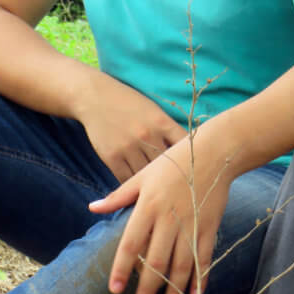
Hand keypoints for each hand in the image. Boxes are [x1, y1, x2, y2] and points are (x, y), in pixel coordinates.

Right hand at [73, 76, 187, 182]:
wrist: (95, 97)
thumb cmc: (130, 104)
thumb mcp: (154, 111)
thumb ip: (169, 130)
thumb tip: (188, 151)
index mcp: (162, 122)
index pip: (185, 146)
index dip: (193, 158)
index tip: (197, 169)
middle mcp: (147, 135)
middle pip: (167, 166)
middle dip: (173, 177)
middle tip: (180, 190)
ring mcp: (128, 147)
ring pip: (147, 176)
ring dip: (152, 185)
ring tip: (160, 196)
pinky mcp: (112, 157)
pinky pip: (127, 179)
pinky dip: (133, 187)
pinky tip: (138, 190)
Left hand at [89, 138, 231, 293]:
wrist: (214, 152)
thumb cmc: (174, 161)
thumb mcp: (143, 175)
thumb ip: (119, 196)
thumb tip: (92, 208)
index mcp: (148, 205)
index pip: (131, 243)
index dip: (122, 269)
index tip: (115, 289)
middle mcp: (169, 218)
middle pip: (157, 260)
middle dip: (149, 287)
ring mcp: (191, 223)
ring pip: (182, 263)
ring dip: (175, 289)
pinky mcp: (210, 225)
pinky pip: (204, 256)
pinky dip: (200, 277)